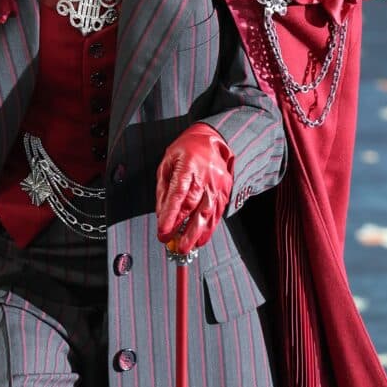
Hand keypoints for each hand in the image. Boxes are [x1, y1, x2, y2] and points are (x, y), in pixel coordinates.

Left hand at [155, 124, 234, 255]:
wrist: (213, 138)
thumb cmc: (187, 149)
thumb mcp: (167, 163)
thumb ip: (163, 189)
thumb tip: (160, 214)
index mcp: (188, 166)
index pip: (178, 195)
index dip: (170, 215)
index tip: (163, 231)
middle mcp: (205, 176)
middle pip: (194, 207)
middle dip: (184, 229)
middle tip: (175, 246)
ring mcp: (218, 185)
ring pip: (208, 213)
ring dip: (198, 233)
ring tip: (188, 248)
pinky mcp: (225, 191)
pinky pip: (217, 213)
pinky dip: (209, 228)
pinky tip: (201, 239)